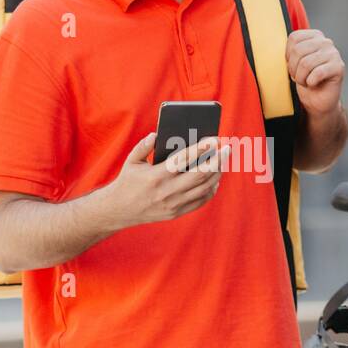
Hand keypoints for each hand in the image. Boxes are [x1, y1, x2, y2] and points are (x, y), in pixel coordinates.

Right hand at [103, 132, 231, 228]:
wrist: (120, 210)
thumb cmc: (128, 181)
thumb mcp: (131, 161)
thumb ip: (144, 146)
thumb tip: (157, 134)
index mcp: (156, 176)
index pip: (184, 159)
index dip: (201, 149)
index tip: (214, 139)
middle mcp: (167, 191)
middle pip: (200, 174)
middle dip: (217, 160)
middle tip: (227, 149)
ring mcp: (174, 204)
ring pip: (204, 188)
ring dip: (217, 173)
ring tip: (223, 161)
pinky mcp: (177, 212)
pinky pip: (200, 201)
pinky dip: (211, 189)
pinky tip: (214, 179)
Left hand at [286, 29, 344, 115]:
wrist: (318, 100)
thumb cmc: (306, 80)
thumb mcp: (294, 62)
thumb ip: (290, 50)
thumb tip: (273, 42)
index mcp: (314, 36)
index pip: (294, 38)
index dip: (288, 55)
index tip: (293, 65)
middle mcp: (325, 42)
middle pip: (298, 51)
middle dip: (293, 68)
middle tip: (298, 77)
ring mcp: (334, 54)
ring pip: (306, 63)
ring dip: (301, 77)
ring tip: (306, 81)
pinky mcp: (338, 67)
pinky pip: (317, 73)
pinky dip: (311, 82)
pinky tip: (313, 84)